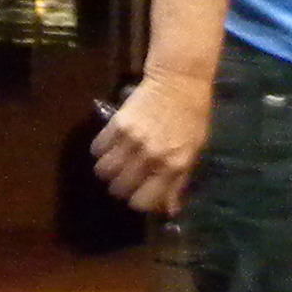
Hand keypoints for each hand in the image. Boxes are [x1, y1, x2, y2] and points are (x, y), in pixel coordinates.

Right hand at [91, 73, 211, 216]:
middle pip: (120, 189)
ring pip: (103, 172)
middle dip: (121, 188)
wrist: (179, 81)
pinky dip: (100, 152)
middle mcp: (152, 157)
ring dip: (108, 172)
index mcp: (174, 165)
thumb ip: (180, 180)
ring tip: (115, 164)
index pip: (144, 201)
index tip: (139, 194)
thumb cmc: (192, 117)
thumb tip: (171, 210)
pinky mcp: (117, 124)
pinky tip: (110, 146)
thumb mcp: (194, 150)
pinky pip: (97, 149)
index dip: (139, 202)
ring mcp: (132, 141)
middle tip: (126, 178)